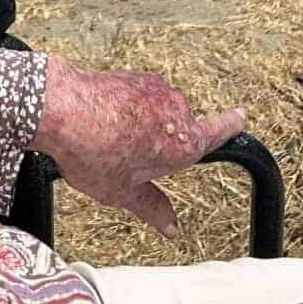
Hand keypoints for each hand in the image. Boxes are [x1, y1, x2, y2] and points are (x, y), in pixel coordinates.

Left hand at [35, 57, 244, 236]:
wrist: (61, 108)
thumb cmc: (93, 152)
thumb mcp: (123, 193)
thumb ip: (153, 208)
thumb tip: (171, 227)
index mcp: (184, 144)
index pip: (219, 133)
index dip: (231, 125)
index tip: (240, 116)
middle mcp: (178, 111)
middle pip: (178, 129)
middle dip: (161, 143)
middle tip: (129, 159)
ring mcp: (156, 89)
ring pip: (156, 112)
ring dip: (142, 124)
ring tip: (109, 141)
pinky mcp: (134, 76)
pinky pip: (138, 97)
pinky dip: (127, 107)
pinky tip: (102, 120)